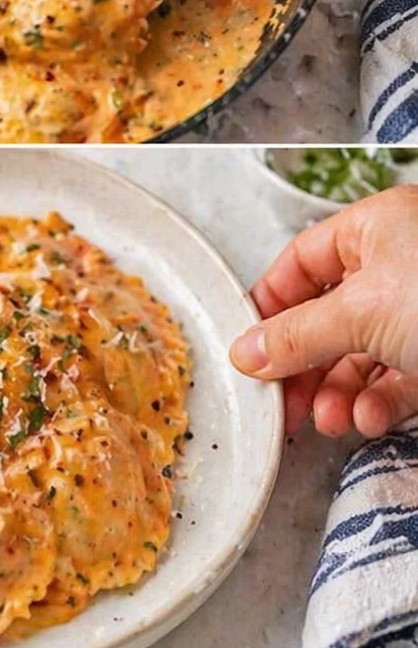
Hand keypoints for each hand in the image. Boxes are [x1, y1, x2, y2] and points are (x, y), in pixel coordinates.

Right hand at [231, 187, 417, 438]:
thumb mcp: (360, 313)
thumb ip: (297, 335)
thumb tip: (247, 352)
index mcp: (377, 227)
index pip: (303, 261)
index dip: (272, 304)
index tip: (249, 345)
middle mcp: (401, 264)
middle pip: (330, 313)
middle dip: (305, 362)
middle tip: (281, 401)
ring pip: (363, 352)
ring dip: (338, 390)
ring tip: (326, 420)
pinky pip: (398, 378)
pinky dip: (377, 402)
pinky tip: (366, 420)